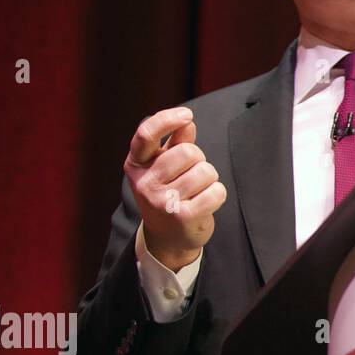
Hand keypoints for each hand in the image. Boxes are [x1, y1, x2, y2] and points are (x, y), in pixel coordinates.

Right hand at [124, 107, 226, 270]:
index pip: (146, 133)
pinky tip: (205, 203)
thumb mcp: (166, 166)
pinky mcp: (182, 216)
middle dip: (198, 160)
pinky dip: (217, 194)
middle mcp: (144, 183)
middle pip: (188, 152)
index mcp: (136, 165)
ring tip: (196, 192)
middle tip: (191, 176)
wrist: (168, 239)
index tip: (187, 115)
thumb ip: (175, 142)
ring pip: (205, 171)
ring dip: (209, 179)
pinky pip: (216, 191)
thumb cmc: (170, 193)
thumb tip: (187, 122)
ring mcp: (161, 201)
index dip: (168, 119)